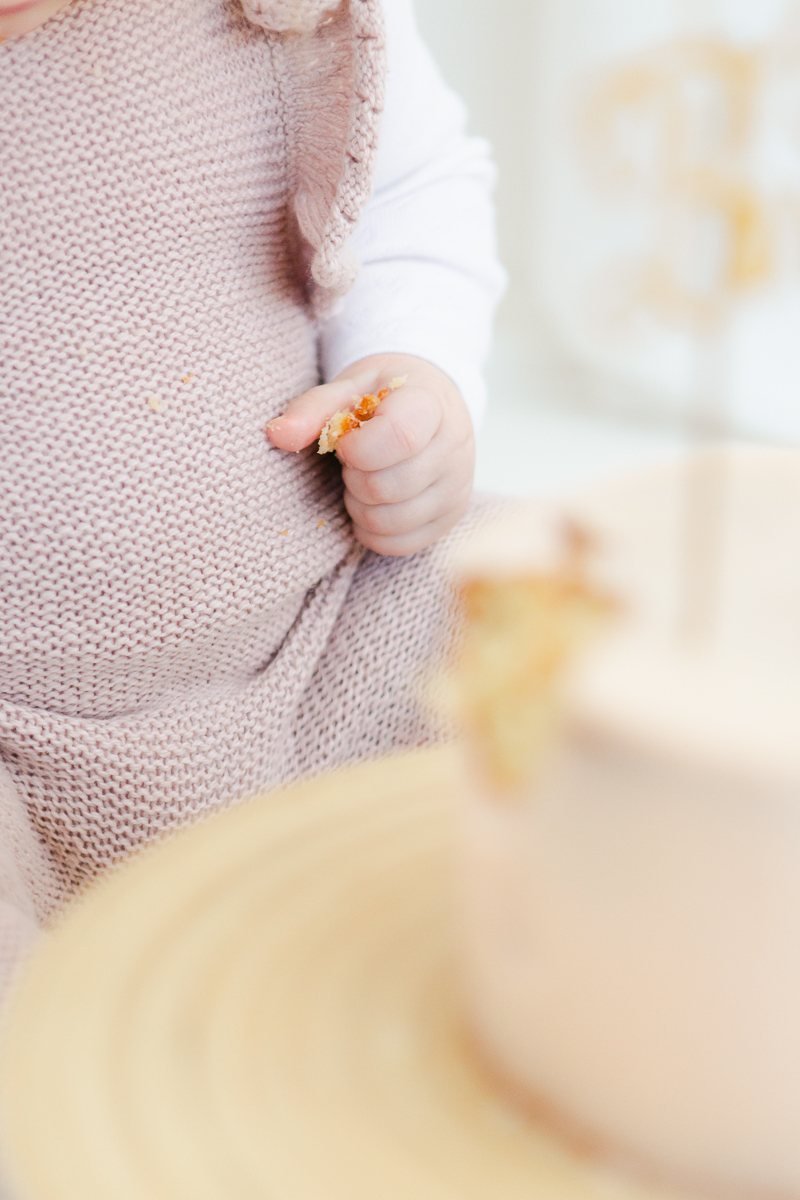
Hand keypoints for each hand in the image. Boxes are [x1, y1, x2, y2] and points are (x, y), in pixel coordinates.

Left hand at [266, 354, 474, 555]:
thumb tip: (276, 435)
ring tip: (363, 479)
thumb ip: (312, 410)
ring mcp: (456, 488)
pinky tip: (372, 504)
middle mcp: (454, 448)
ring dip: (361, 506)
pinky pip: (400, 544)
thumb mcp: (349, 388)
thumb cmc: (383, 396)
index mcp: (431, 404)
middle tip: (353, 461)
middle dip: (355, 478)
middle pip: (389, 487)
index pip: (400, 438)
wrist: (431, 404)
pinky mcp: (450, 518)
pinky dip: (373, 530)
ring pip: (392, 521)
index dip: (359, 449)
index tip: (346, 443)